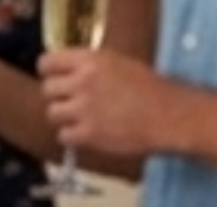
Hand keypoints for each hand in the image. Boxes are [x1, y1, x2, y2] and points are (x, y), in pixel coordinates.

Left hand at [39, 48, 167, 158]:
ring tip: (84, 118)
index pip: (48, 62)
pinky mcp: (87, 133)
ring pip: (52, 114)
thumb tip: (66, 74)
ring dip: (64, 117)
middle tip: (74, 102)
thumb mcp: (119, 64)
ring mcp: (83, 108)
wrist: (169, 115)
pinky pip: (63, 136)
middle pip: (47, 90)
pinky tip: (89, 132)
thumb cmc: (149, 88)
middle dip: (58, 97)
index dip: (49, 72)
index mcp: (92, 60)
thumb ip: (90, 67)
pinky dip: (73, 137)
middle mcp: (83, 82)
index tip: (55, 78)